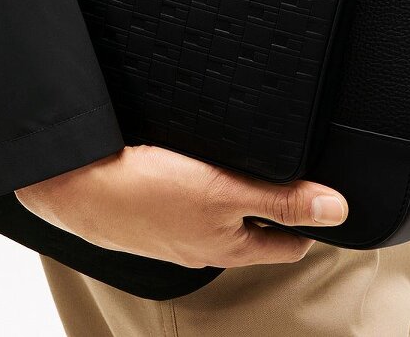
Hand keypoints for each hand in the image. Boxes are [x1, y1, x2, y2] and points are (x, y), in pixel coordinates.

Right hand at [15, 143, 349, 268]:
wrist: (73, 184)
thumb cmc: (142, 192)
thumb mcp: (223, 192)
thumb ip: (280, 199)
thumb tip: (336, 208)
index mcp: (227, 245)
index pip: (286, 242)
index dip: (310, 221)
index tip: (328, 201)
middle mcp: (203, 245)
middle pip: (254, 230)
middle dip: (277, 208)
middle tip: (298, 179)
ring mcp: (174, 231)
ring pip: (221, 216)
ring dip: (238, 196)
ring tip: (252, 166)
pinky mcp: (149, 211)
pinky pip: (189, 201)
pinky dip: (203, 188)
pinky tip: (197, 164)